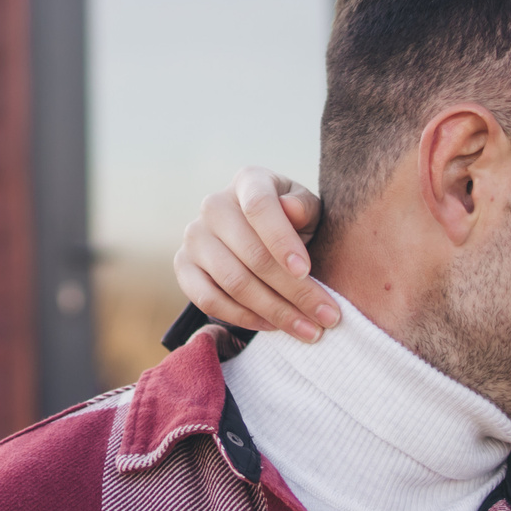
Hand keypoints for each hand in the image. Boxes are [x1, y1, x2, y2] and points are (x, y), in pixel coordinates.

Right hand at [173, 166, 337, 341]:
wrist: (259, 236)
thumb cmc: (292, 222)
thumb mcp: (308, 210)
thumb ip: (304, 208)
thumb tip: (292, 209)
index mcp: (248, 181)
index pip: (259, 207)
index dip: (282, 240)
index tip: (305, 271)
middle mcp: (214, 205)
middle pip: (252, 254)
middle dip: (295, 292)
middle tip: (327, 317)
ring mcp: (194, 237)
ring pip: (234, 282)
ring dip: (275, 311)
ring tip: (308, 329)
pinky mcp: (183, 267)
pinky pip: (209, 300)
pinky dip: (243, 318)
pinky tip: (273, 325)